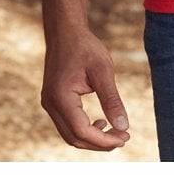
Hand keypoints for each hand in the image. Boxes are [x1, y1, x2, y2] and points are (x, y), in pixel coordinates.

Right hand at [40, 28, 131, 150]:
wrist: (65, 31)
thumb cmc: (85, 47)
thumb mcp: (103, 70)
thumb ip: (111, 99)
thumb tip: (123, 126)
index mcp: (61, 97)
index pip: (82, 131)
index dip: (104, 140)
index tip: (125, 136)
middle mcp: (50, 104)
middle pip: (74, 138)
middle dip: (100, 143)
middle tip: (123, 137)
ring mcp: (49, 104)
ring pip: (69, 135)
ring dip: (92, 138)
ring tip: (115, 131)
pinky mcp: (52, 101)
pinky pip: (67, 124)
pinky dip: (83, 129)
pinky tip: (100, 122)